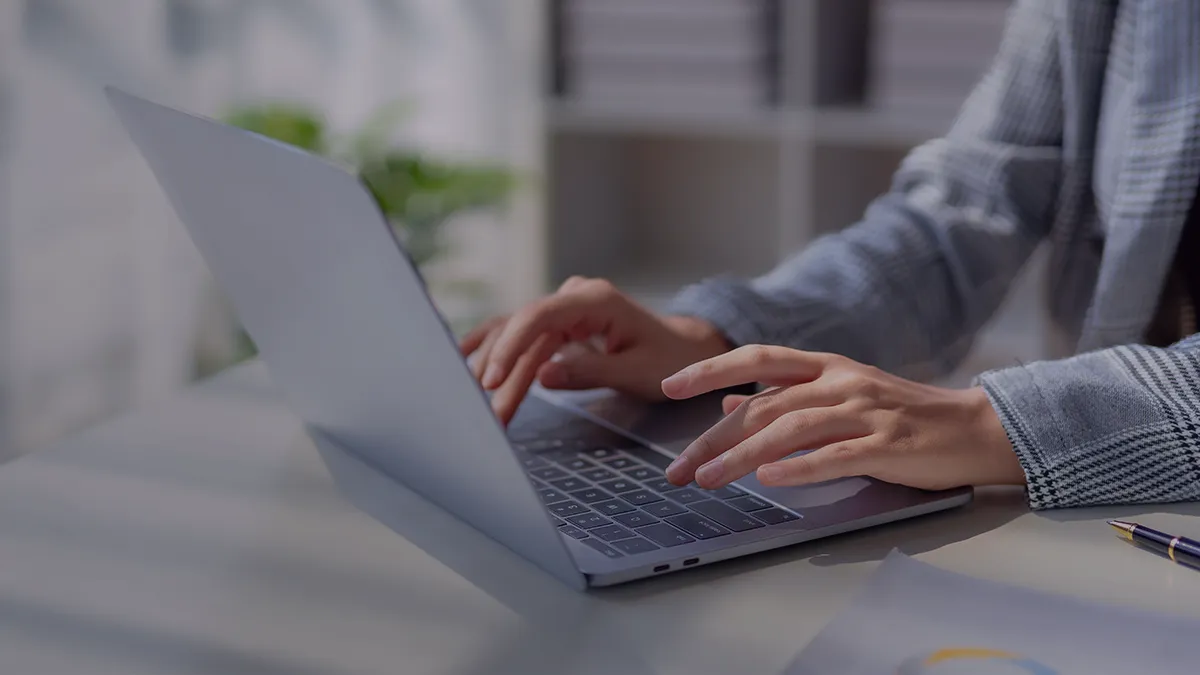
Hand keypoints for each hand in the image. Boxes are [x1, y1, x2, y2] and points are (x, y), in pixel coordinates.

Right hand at [460, 276, 730, 424]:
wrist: (684, 349)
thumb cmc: (668, 360)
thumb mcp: (636, 371)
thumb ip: (590, 371)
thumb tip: (543, 375)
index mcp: (595, 300)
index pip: (540, 316)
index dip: (512, 346)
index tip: (494, 379)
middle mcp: (574, 298)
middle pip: (523, 332)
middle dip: (502, 374)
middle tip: (486, 413)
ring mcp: (564, 310)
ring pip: (518, 339)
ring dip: (497, 372)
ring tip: (476, 404)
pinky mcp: (558, 326)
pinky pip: (522, 337)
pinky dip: (496, 350)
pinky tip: (465, 359)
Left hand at [660, 345, 1024, 490]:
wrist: (975, 429)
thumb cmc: (903, 416)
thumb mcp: (840, 396)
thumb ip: (786, 398)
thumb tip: (727, 403)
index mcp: (827, 367)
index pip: (758, 358)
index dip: (711, 369)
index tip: (669, 387)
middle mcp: (841, 383)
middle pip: (764, 404)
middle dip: (713, 437)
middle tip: (678, 468)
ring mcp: (865, 412)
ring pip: (791, 429)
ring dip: (743, 455)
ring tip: (708, 479)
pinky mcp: (888, 445)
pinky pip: (836, 456)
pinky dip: (800, 468)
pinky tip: (769, 480)